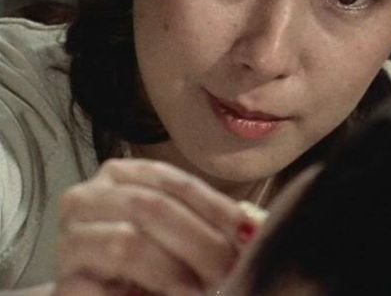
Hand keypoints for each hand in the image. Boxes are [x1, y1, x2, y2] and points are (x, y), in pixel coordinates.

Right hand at [55, 159, 256, 295]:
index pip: (175, 182)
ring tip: (205, 290)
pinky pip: (112, 282)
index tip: (250, 233)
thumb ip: (211, 223)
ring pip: (130, 244)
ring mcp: (71, 238)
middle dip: (200, 241)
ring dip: (176, 270)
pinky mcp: (66, 281)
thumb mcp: (183, 233)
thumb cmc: (153, 261)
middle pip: (153, 207)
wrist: (109, 295)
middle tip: (231, 269)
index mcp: (122, 175)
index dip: (216, 208)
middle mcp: (89, 197)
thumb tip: (255, 228)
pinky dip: (153, 288)